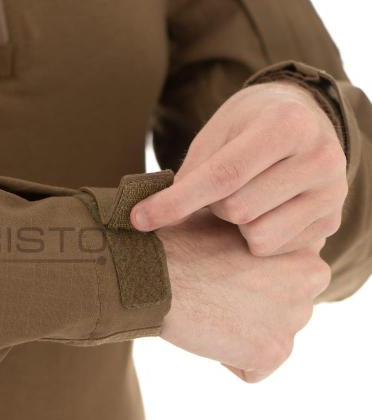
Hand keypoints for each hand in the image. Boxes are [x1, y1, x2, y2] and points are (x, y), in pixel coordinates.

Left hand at [133, 81, 347, 255]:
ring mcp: (332, 193)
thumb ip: (191, 174)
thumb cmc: (248, 127)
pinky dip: (256, 236)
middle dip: (213, 206)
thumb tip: (148, 217)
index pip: (223, 175)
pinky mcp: (332, 222)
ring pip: (257, 235)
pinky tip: (265, 211)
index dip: (176, 202)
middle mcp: (320, 158)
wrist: (303, 119)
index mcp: (286, 125)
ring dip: (236, 224)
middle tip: (219, 188)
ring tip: (246, 197)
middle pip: (237, 210)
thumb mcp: (216, 135)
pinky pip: (275, 249)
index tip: (138, 219)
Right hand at [157, 210, 330, 382]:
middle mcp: (312, 277)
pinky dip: (227, 359)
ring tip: (208, 310)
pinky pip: (252, 369)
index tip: (222, 270)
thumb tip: (260, 239)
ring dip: (241, 334)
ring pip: (269, 339)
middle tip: (213, 292)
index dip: (250, 277)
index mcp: (302, 242)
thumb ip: (259, 232)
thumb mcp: (228, 220)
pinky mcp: (273, 351)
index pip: (289, 277)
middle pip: (283, 309)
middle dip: (251, 308)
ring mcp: (295, 316)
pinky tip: (207, 332)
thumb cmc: (178, 240)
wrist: (151, 273)